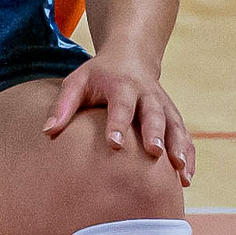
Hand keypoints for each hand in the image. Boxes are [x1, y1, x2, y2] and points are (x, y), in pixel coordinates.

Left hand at [44, 52, 195, 179]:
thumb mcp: (76, 82)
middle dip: (155, 133)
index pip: (121, 105)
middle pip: (154, 114)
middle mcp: (147, 94)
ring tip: (180, 173)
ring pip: (175, 126)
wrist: (130, 57)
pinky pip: (184, 135)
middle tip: (155, 153)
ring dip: (179, 148)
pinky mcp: (173, 115)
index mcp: (121, 85)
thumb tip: (47, 132)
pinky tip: (186, 177)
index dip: (118, 124)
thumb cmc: (97, 76)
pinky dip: (188, 154)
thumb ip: (62, 106)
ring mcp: (164, 105)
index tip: (114, 144)